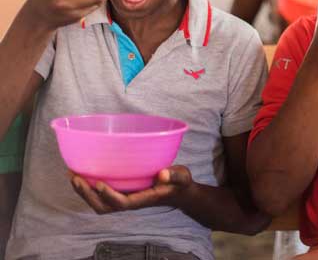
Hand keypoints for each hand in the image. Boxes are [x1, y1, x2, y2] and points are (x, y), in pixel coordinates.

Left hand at [70, 165, 193, 213]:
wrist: (178, 192)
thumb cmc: (179, 183)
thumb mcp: (182, 177)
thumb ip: (174, 175)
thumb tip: (163, 174)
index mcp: (143, 199)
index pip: (122, 203)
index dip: (108, 195)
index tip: (99, 183)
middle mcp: (130, 201)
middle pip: (103, 206)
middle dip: (87, 195)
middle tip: (75, 177)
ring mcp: (124, 198)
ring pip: (99, 203)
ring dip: (84, 192)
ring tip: (73, 175)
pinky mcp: (122, 192)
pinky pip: (101, 195)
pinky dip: (89, 187)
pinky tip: (83, 173)